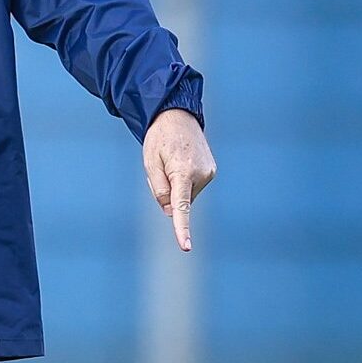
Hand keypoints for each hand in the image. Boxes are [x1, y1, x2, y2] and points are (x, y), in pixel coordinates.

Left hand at [143, 108, 215, 251]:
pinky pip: (193, 186)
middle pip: (179, 201)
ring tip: (171, 161)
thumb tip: (170, 211)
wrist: (177, 115)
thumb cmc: (160, 138)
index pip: (181, 207)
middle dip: (167, 193)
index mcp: (183, 172)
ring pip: (186, 195)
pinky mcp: (211, 171)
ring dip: (176, 186)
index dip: (181, 229)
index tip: (186, 247)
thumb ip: (159, 189)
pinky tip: (181, 162)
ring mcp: (209, 173)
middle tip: (161, 167)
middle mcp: (201, 174)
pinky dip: (184, 181)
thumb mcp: (150, 162)